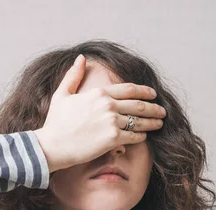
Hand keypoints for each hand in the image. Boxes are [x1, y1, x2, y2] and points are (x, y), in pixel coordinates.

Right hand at [33, 54, 165, 172]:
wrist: (53, 145)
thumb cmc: (56, 123)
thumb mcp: (62, 95)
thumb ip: (73, 76)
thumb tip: (81, 58)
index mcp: (99, 93)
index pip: (130, 90)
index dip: (145, 92)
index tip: (153, 95)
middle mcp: (108, 105)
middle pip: (139, 105)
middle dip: (154, 108)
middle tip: (162, 111)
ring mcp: (111, 121)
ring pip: (140, 121)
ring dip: (152, 123)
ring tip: (159, 124)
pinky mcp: (113, 138)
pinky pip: (134, 137)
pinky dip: (141, 137)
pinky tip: (144, 137)